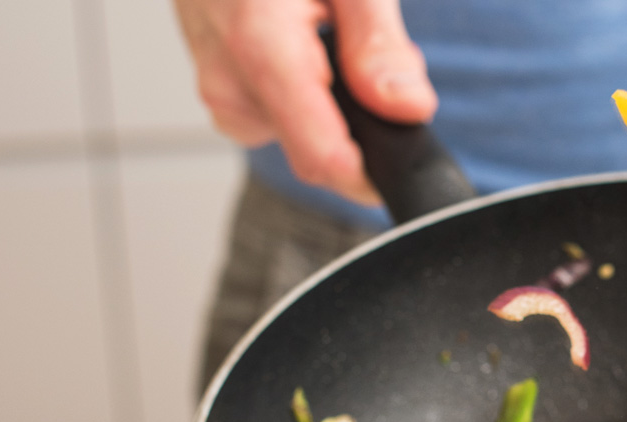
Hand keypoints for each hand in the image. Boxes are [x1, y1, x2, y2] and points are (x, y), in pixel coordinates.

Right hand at [172, 0, 437, 204]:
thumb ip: (379, 42)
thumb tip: (408, 109)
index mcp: (259, 39)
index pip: (319, 153)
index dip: (367, 177)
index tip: (396, 171)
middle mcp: (228, 77)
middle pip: (314, 152)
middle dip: (357, 126)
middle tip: (372, 66)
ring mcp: (218, 91)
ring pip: (298, 141)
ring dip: (332, 112)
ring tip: (335, 44)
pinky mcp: (219, 98)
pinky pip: (276, 125)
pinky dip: (303, 103)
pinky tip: (305, 55)